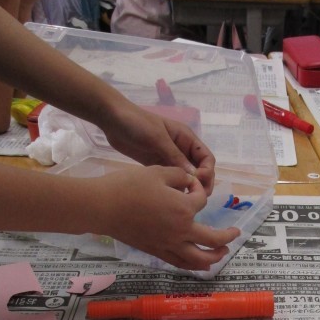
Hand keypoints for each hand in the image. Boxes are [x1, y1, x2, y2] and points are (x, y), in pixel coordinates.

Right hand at [88, 165, 239, 269]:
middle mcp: (181, 231)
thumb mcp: (158, 172)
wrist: (102, 207)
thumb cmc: (128, 186)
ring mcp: (168, 244)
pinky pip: (180, 262)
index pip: (202, 200)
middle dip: (227, 237)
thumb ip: (179, 176)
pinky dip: (193, 265)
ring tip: (222, 253)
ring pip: (198, 259)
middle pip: (212, 239)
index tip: (189, 184)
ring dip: (214, 257)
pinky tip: (198, 263)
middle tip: (235, 233)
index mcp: (184, 209)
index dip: (198, 189)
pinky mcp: (156, 252)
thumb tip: (190, 181)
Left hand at [102, 101, 217, 190]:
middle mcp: (181, 149)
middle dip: (201, 183)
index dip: (207, 171)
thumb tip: (194, 176)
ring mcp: (169, 157)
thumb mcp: (158, 139)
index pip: (206, 158)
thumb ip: (175, 157)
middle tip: (196, 197)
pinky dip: (174, 186)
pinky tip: (169, 196)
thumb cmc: (138, 124)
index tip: (198, 182)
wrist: (112, 119)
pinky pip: (171, 177)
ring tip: (182, 200)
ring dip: (188, 187)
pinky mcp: (157, 164)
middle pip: (199, 169)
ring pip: (186, 175)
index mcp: (186, 139)